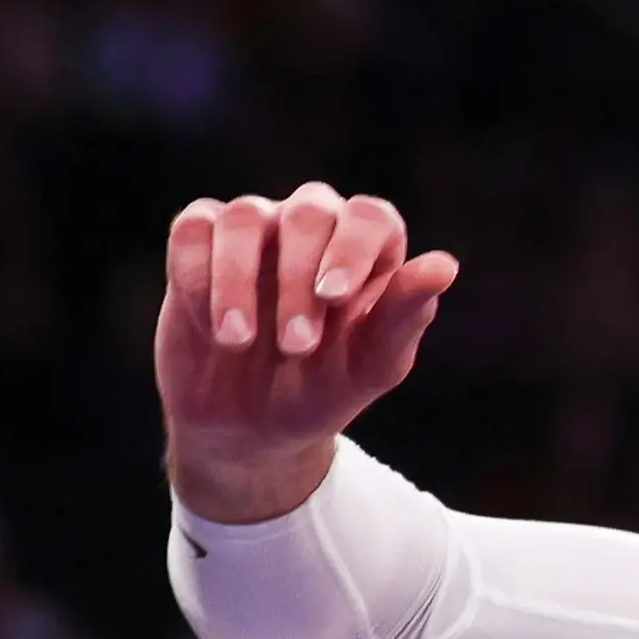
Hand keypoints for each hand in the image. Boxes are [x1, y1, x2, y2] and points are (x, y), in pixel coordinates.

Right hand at [156, 183, 459, 521]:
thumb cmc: (325, 390)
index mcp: (368, 250)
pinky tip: (209, 325)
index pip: (372, 217)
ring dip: (239, 279)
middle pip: (310, 210)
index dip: (354, 248)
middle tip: (297, 346)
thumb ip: (405, 314)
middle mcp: (313, 228)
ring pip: (244, 216)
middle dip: (299, 277)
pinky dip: (197, 274)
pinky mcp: (197, 245)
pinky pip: (193, 231)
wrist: (252, 428)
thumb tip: (445, 265)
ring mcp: (253, 231)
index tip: (335, 298)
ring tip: (240, 342)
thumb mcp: (372, 364)